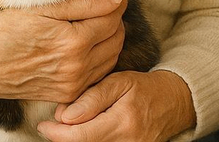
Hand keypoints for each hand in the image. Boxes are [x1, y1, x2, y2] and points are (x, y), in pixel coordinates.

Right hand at [0, 0, 127, 103]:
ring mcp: (72, 85)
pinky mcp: (66, 94)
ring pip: (112, 57)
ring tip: (94, 25)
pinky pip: (99, 74)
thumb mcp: (42, 8)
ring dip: (110, 39)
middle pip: (117, 37)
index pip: (113, 18)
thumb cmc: (5, 31)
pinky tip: (87, 46)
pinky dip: (100, 58)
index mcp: (73, 43)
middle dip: (115, 20)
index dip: (114, 3)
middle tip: (101, 8)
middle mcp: (76, 68)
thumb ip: (83, 3)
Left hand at [37, 70, 195, 141]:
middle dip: (63, 137)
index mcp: (123, 121)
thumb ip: (92, 98)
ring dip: (76, 139)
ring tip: (72, 126)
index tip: (44, 124)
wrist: (175, 102)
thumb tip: (65, 116)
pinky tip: (86, 132)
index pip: (80, 136)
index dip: (56, 133)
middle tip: (54, 123)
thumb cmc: (145, 88)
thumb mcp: (120, 82)